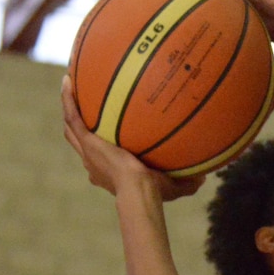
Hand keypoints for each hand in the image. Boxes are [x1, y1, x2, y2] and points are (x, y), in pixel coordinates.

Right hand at [60, 76, 203, 201]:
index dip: (99, 149)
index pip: (100, 160)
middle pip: (79, 141)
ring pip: (71, 127)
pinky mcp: (88, 142)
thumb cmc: (155, 194)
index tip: (104, 138)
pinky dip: (68, 98)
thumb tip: (205, 178)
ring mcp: (88, 152)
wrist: (139, 191)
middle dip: (78, 125)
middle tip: (81, 106)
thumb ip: (188, 181)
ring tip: (69, 85)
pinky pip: (73, 116)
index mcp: (108, 173)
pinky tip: (68, 80)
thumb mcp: (174, 187)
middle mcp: (94, 163)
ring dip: (69, 106)